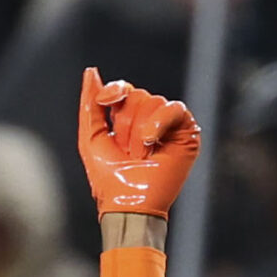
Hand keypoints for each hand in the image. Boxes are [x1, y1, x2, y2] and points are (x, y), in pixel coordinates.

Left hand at [77, 70, 199, 218]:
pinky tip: (151, 141)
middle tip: (126, 152)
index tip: (106, 99)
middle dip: (125, 124)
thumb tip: (91, 72)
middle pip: (137, 95)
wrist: (128, 204)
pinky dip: (160, 121)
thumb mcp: (90, 139)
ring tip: (139, 156)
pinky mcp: (187, 131)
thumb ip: (90, 107)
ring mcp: (169, 125)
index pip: (124, 89)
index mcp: (126, 119)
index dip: (115, 90)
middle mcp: (149, 119)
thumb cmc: (108, 179)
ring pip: (153, 101)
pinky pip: (174, 108)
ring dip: (139, 132)